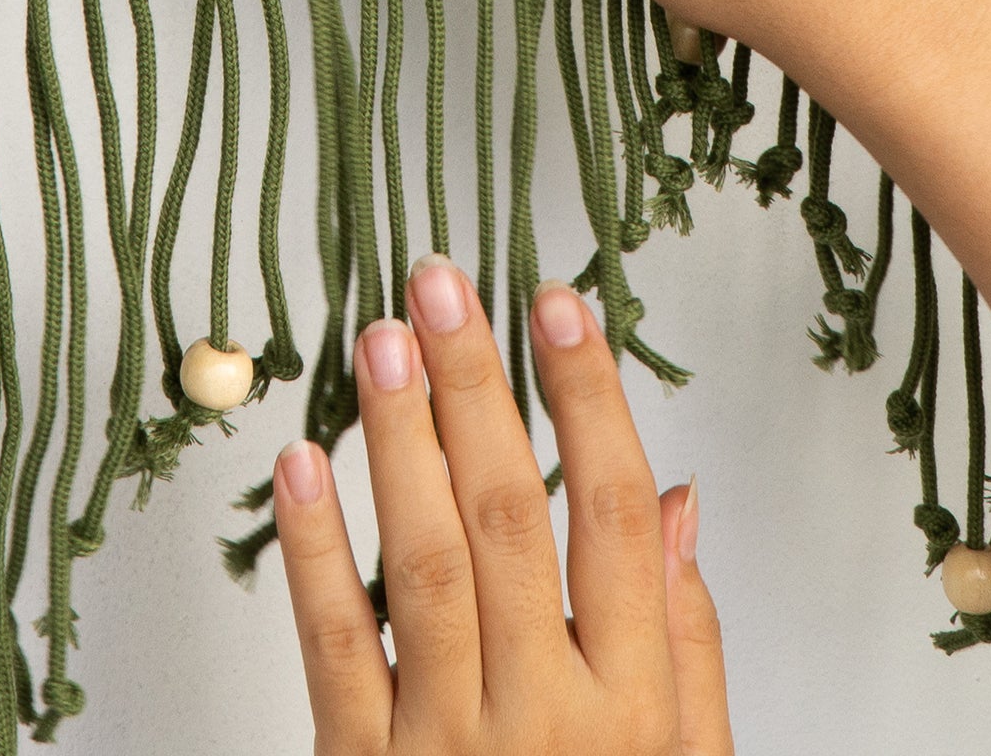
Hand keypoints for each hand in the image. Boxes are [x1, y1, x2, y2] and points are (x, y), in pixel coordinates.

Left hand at [271, 264, 728, 754]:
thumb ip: (688, 639)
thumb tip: (681, 496)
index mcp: (632, 706)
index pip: (617, 518)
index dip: (588, 400)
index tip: (557, 304)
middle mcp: (546, 717)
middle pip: (514, 519)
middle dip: (478, 387)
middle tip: (444, 281)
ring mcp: (450, 747)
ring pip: (427, 564)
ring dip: (400, 441)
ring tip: (381, 338)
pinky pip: (336, 648)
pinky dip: (312, 552)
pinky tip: (301, 463)